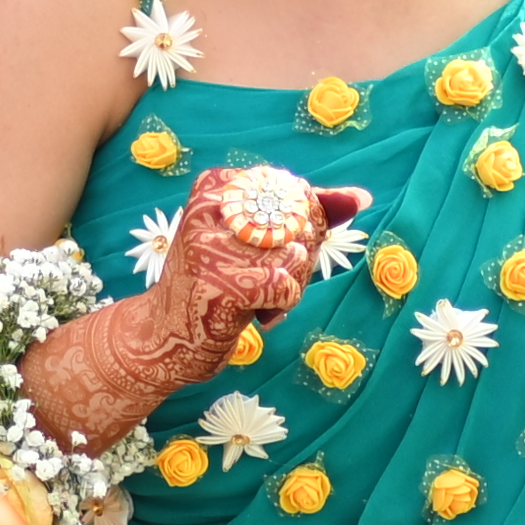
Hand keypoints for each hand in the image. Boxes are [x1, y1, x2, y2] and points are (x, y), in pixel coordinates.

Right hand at [151, 163, 369, 365]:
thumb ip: (306, 214)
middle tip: (263, 277)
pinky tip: (255, 313)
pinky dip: (281, 305)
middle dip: (296, 258)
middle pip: (299, 222)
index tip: (270, 248)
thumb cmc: (215, 282)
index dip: (300, 226)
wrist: (162, 336)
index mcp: (217, 188)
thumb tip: (362, 197)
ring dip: (289, 284)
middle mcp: (212, 210)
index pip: (294, 191)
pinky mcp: (225, 286)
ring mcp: (215, 248)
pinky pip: (288, 286)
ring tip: (256, 295)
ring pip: (297, 255)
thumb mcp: (253, 240)